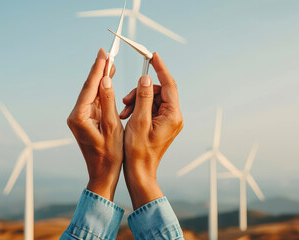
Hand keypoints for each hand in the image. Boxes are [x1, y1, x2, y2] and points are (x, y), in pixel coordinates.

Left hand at [67, 49, 122, 200]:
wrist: (102, 174)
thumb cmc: (110, 155)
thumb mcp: (112, 127)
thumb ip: (109, 102)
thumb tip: (106, 80)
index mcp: (79, 117)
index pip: (89, 88)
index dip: (97, 69)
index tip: (103, 53)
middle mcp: (76, 115)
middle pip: (88, 88)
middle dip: (98, 70)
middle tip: (106, 53)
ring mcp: (80, 118)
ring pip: (91, 93)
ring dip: (101, 79)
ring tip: (109, 62)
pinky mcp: (86, 120)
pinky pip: (94, 101)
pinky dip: (102, 91)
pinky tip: (108, 80)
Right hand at [121, 53, 182, 208]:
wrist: (140, 172)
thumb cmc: (138, 151)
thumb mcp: (138, 121)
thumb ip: (143, 98)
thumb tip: (146, 78)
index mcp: (173, 115)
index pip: (169, 84)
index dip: (161, 68)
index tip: (153, 55)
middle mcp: (174, 116)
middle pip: (158, 91)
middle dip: (141, 91)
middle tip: (125, 100)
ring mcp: (168, 121)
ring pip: (152, 99)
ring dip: (137, 101)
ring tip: (123, 111)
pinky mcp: (161, 124)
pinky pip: (150, 108)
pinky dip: (138, 108)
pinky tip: (126, 116)